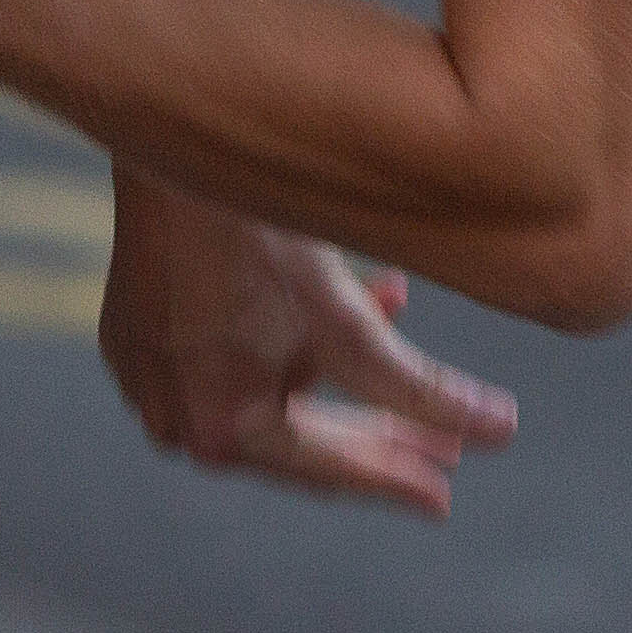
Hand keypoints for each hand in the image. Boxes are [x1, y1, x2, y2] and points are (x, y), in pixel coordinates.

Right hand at [98, 171, 519, 519]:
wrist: (164, 133)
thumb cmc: (254, 221)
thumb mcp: (344, 313)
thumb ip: (415, 385)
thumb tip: (498, 433)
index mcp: (222, 428)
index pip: (329, 472)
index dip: (395, 481)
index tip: (445, 498)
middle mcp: (174, 420)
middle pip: (299, 439)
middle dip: (374, 435)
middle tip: (438, 450)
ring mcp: (145, 378)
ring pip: (264, 391)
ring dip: (331, 369)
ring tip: (395, 320)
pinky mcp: (134, 332)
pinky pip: (222, 358)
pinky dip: (280, 340)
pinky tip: (333, 293)